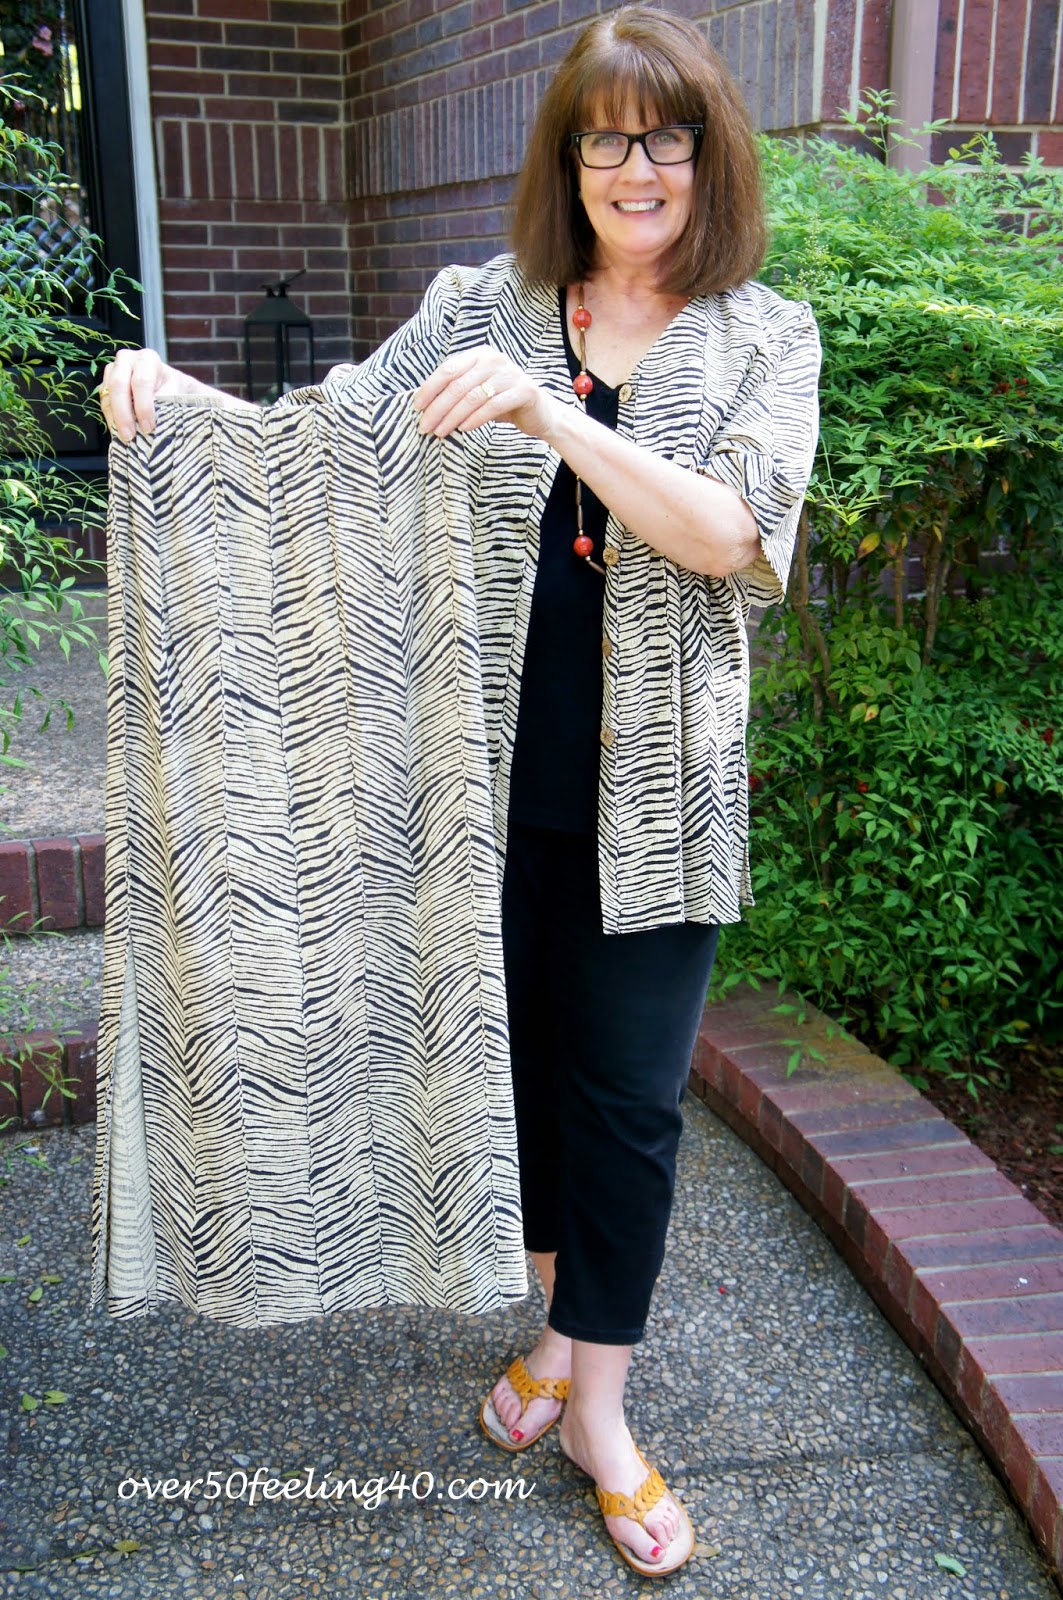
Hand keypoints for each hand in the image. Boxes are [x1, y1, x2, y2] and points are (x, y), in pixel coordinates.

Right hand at [98, 349, 192, 442]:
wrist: (166, 384)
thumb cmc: (172, 389)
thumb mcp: (176, 393)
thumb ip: (166, 404)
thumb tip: (157, 422)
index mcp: (147, 359)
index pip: (142, 381)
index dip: (144, 406)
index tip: (148, 428)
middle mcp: (127, 359)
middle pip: (119, 385)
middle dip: (124, 413)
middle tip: (130, 436)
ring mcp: (113, 369)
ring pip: (108, 393)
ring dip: (115, 417)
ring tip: (124, 437)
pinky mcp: (106, 382)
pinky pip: (104, 400)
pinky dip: (110, 417)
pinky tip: (118, 430)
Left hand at [412, 346, 558, 440]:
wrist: (541, 413)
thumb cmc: (502, 403)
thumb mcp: (477, 391)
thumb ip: (457, 390)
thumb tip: (423, 405)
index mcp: (479, 355)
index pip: (448, 369)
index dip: (430, 389)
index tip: (417, 408)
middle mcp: (494, 359)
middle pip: (458, 385)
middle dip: (438, 408)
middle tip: (425, 427)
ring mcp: (510, 374)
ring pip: (473, 397)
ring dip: (452, 417)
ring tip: (440, 432)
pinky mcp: (524, 391)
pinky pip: (492, 406)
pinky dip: (475, 419)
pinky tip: (463, 429)